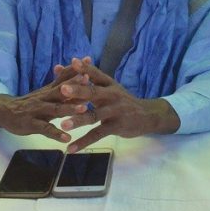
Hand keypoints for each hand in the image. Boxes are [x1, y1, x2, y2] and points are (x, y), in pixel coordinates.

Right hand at [0, 61, 90, 142]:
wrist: (5, 111)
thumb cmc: (31, 103)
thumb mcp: (45, 93)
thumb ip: (61, 85)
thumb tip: (81, 75)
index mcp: (49, 90)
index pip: (63, 76)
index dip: (75, 69)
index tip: (88, 61)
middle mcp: (44, 98)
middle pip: (60, 90)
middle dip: (74, 85)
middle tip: (88, 81)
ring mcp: (37, 110)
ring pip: (55, 109)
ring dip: (69, 108)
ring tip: (84, 109)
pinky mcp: (31, 124)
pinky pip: (45, 129)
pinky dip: (56, 133)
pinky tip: (66, 138)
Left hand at [57, 58, 179, 152]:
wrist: (147, 115)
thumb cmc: (122, 100)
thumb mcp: (110, 87)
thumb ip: (91, 78)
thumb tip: (71, 62)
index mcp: (108, 83)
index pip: (96, 73)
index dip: (84, 68)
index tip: (71, 63)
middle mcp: (112, 95)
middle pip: (93, 92)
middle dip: (78, 90)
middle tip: (62, 89)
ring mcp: (114, 111)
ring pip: (94, 116)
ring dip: (78, 120)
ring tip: (63, 124)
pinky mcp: (116, 126)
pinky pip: (97, 134)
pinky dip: (83, 142)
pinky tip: (71, 149)